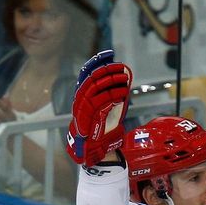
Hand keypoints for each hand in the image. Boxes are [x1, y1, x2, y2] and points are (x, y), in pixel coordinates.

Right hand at [66, 50, 132, 166]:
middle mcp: (80, 99)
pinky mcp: (87, 117)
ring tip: (124, 78)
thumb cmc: (100, 130)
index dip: (97, 62)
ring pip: (95, 87)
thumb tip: (125, 79)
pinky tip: (123, 92)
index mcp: (82, 96)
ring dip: (111, 80)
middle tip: (120, 66)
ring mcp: (82, 107)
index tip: (108, 55)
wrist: (92, 150)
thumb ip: (114, 95)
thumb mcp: (108, 109)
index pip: (87, 73)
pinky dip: (112, 95)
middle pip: (92, 77)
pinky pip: (100, 101)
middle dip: (106, 69)